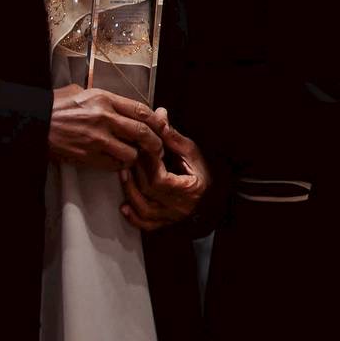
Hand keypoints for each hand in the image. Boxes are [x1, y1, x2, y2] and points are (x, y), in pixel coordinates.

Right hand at [47, 84, 162, 170]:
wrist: (32, 122)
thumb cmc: (54, 106)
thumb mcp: (80, 92)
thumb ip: (104, 98)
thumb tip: (122, 105)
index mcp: (104, 100)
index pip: (142, 110)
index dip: (156, 121)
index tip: (161, 127)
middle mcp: (104, 118)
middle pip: (142, 132)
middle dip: (155, 142)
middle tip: (158, 148)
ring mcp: (96, 139)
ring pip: (131, 152)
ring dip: (136, 156)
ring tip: (135, 156)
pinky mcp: (86, 155)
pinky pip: (113, 164)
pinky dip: (119, 165)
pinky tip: (118, 162)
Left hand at [120, 110, 206, 231]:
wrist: (216, 194)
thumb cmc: (205, 171)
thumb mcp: (192, 151)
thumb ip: (173, 137)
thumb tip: (159, 116)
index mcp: (191, 189)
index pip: (160, 179)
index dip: (148, 164)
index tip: (141, 148)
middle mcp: (181, 207)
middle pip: (148, 192)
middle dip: (135, 173)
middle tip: (126, 156)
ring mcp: (173, 217)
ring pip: (144, 209)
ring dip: (130, 192)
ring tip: (123, 175)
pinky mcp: (166, 223)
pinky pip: (147, 225)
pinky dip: (134, 218)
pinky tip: (124, 206)